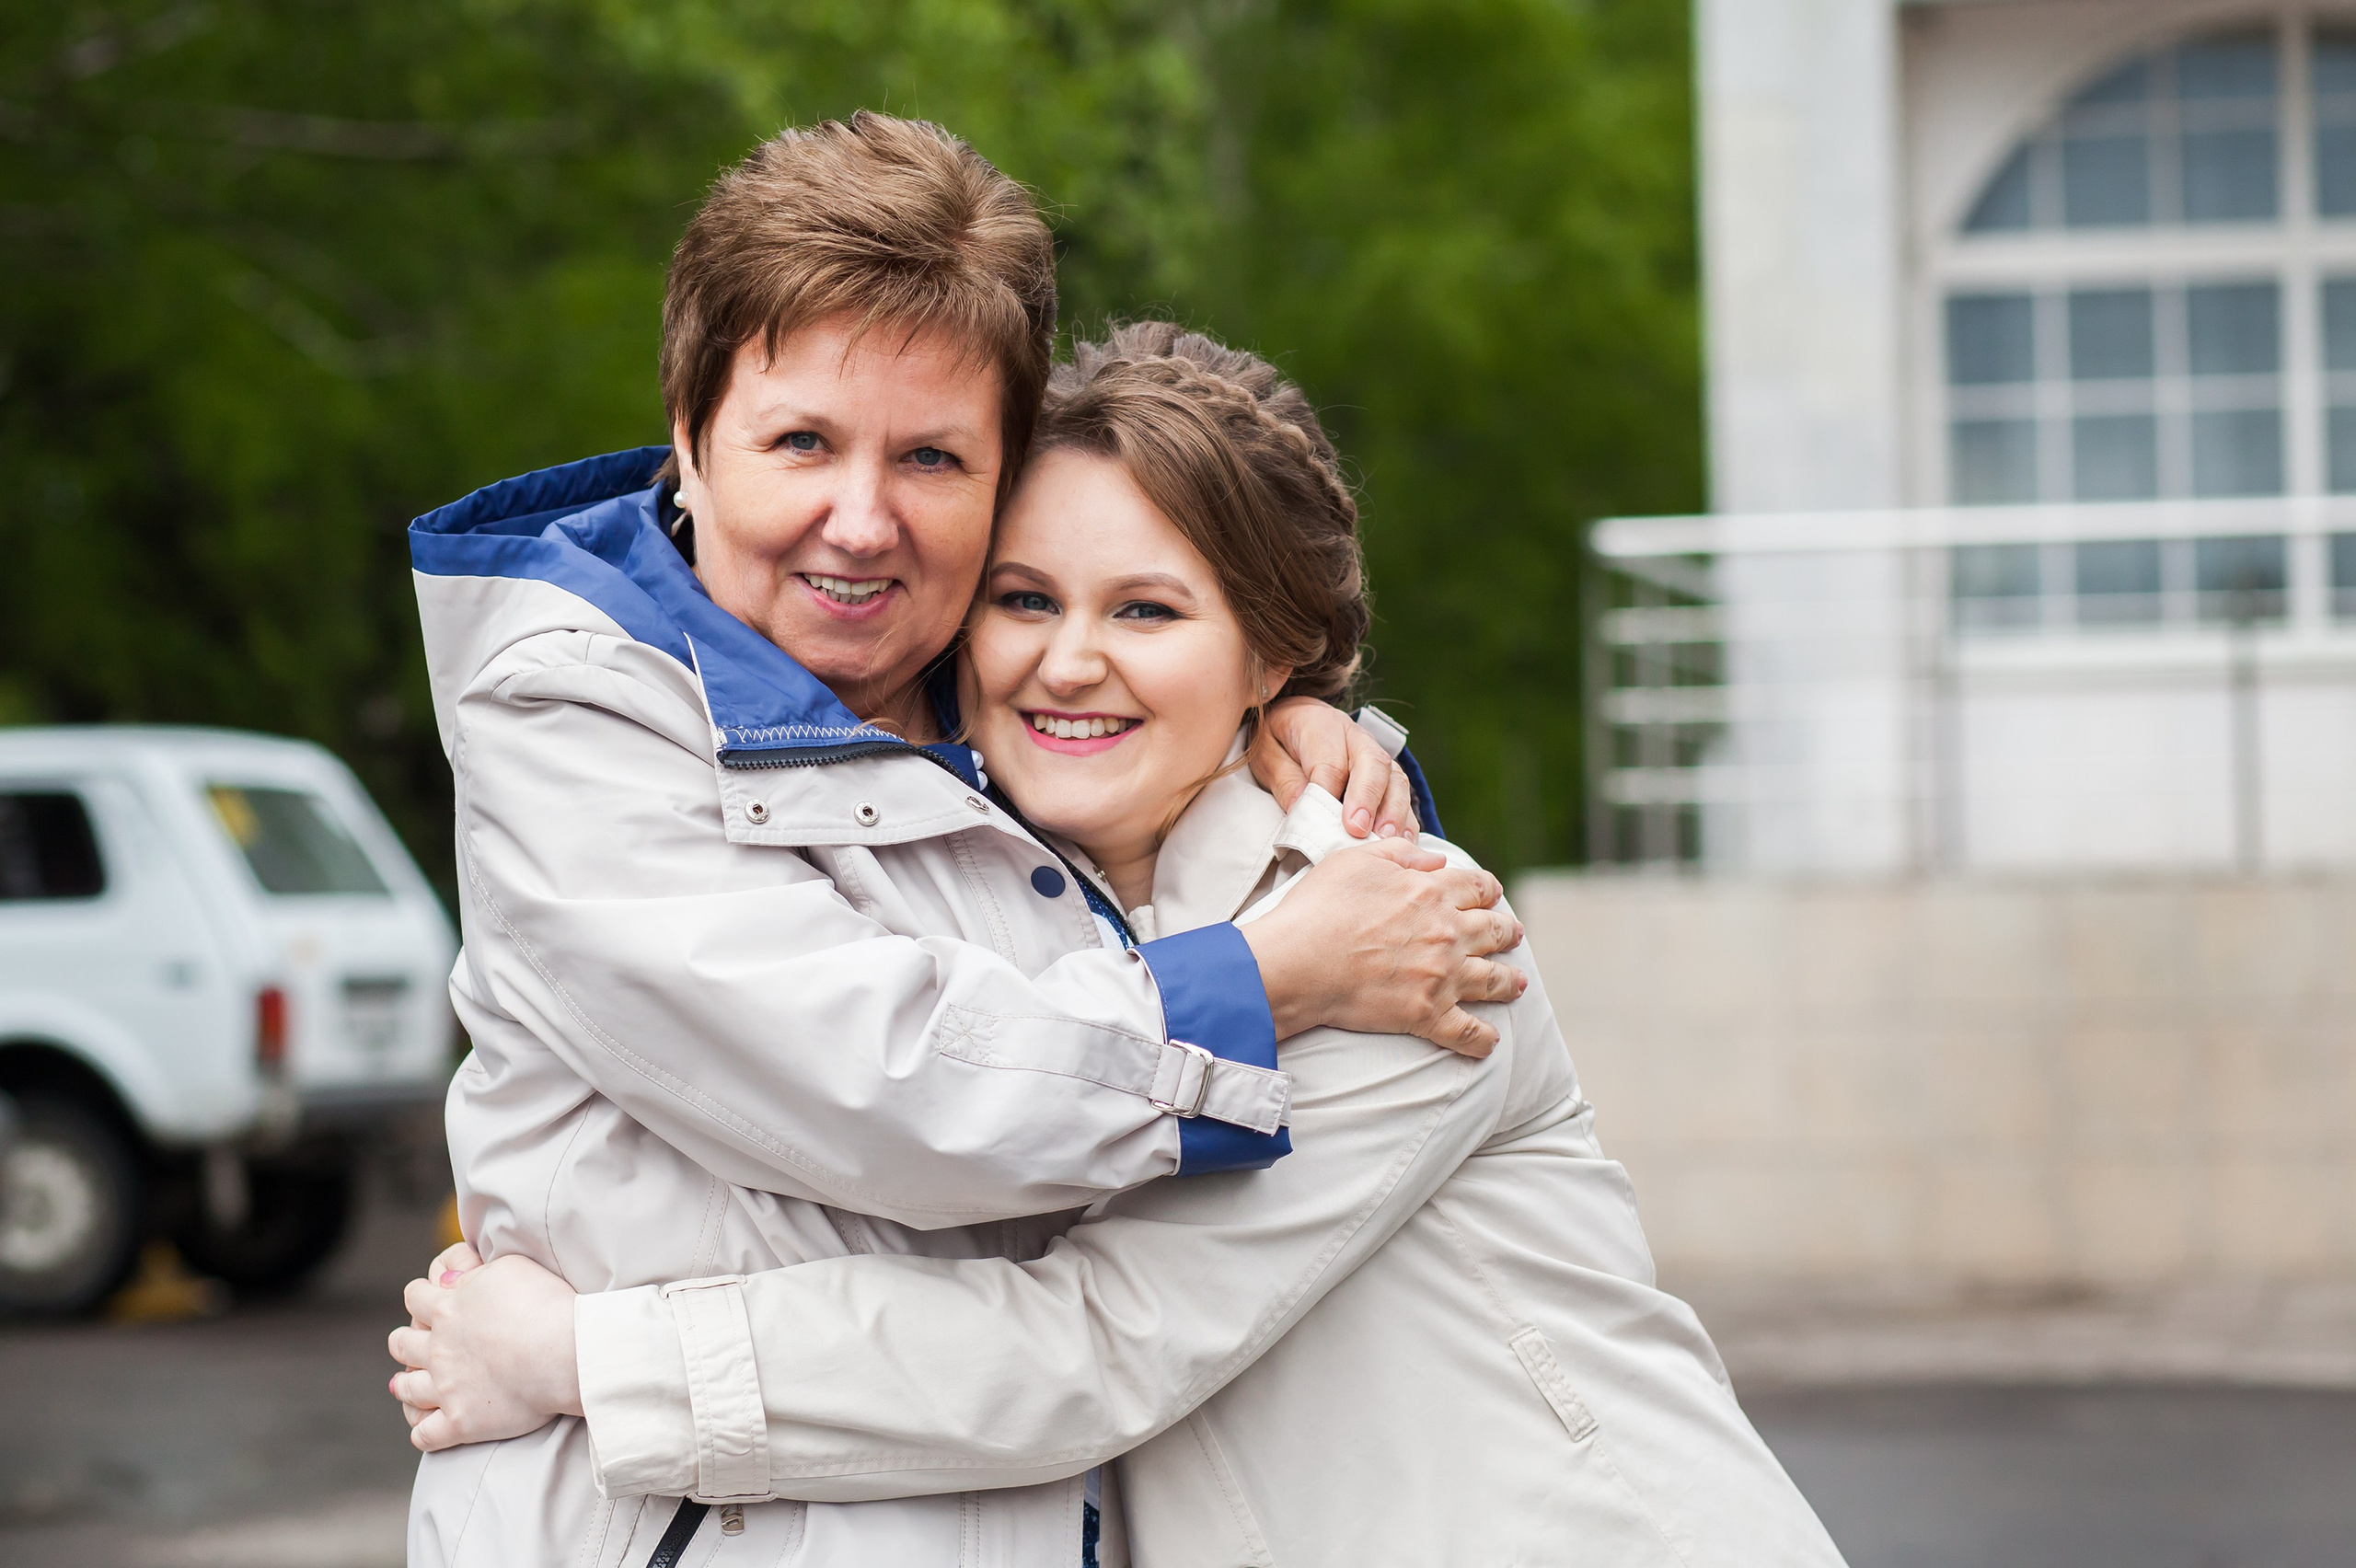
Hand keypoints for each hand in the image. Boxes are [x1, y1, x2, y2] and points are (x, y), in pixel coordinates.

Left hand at [388, 1249, 582, 1451]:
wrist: (566, 1352)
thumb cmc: (546, 1304)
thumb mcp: (508, 1268)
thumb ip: (470, 1274)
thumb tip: (445, 1281)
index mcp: (448, 1309)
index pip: (414, 1297)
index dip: (419, 1296)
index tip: (427, 1299)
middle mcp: (439, 1349)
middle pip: (400, 1344)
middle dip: (405, 1342)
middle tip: (417, 1344)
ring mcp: (446, 1388)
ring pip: (407, 1389)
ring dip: (406, 1385)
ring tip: (408, 1385)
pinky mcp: (460, 1422)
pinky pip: (425, 1434)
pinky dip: (423, 1431)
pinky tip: (430, 1426)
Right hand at [1240, 837, 1525, 1055]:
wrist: (1299, 961)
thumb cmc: (1320, 907)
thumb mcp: (1357, 860)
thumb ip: (1401, 854)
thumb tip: (1436, 860)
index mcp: (1431, 892)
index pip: (1478, 887)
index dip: (1488, 890)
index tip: (1492, 895)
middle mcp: (1447, 932)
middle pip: (1495, 930)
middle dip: (1508, 932)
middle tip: (1514, 935)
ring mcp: (1442, 976)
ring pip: (1493, 980)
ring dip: (1510, 982)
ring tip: (1518, 984)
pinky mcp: (1428, 1014)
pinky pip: (1468, 1032)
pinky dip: (1482, 1039)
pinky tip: (1489, 1043)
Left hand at [1250, 697, 1416, 840]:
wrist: (1298, 721)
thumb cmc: (1280, 741)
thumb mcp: (1265, 754)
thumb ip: (1283, 778)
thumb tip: (1302, 807)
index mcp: (1321, 727)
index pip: (1331, 762)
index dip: (1333, 794)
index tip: (1335, 821)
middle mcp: (1356, 738)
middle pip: (1373, 765)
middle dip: (1369, 799)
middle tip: (1361, 831)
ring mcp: (1376, 756)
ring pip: (1395, 779)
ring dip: (1393, 812)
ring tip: (1387, 840)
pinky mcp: (1387, 775)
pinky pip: (1402, 794)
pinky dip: (1406, 818)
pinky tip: (1404, 840)